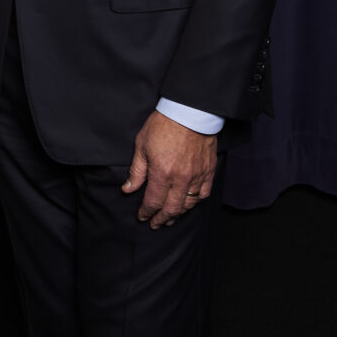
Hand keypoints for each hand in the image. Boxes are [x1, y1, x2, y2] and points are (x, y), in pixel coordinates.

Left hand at [121, 110, 217, 228]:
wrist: (189, 112)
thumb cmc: (163, 125)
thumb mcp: (142, 145)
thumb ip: (136, 171)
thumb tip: (128, 189)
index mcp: (162, 173)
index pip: (153, 201)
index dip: (146, 212)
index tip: (142, 217)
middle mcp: (181, 179)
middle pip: (171, 208)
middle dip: (162, 218)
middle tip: (155, 224)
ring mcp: (197, 176)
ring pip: (188, 204)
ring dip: (178, 214)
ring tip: (170, 218)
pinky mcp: (208, 171)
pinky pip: (203, 194)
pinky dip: (195, 202)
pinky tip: (189, 204)